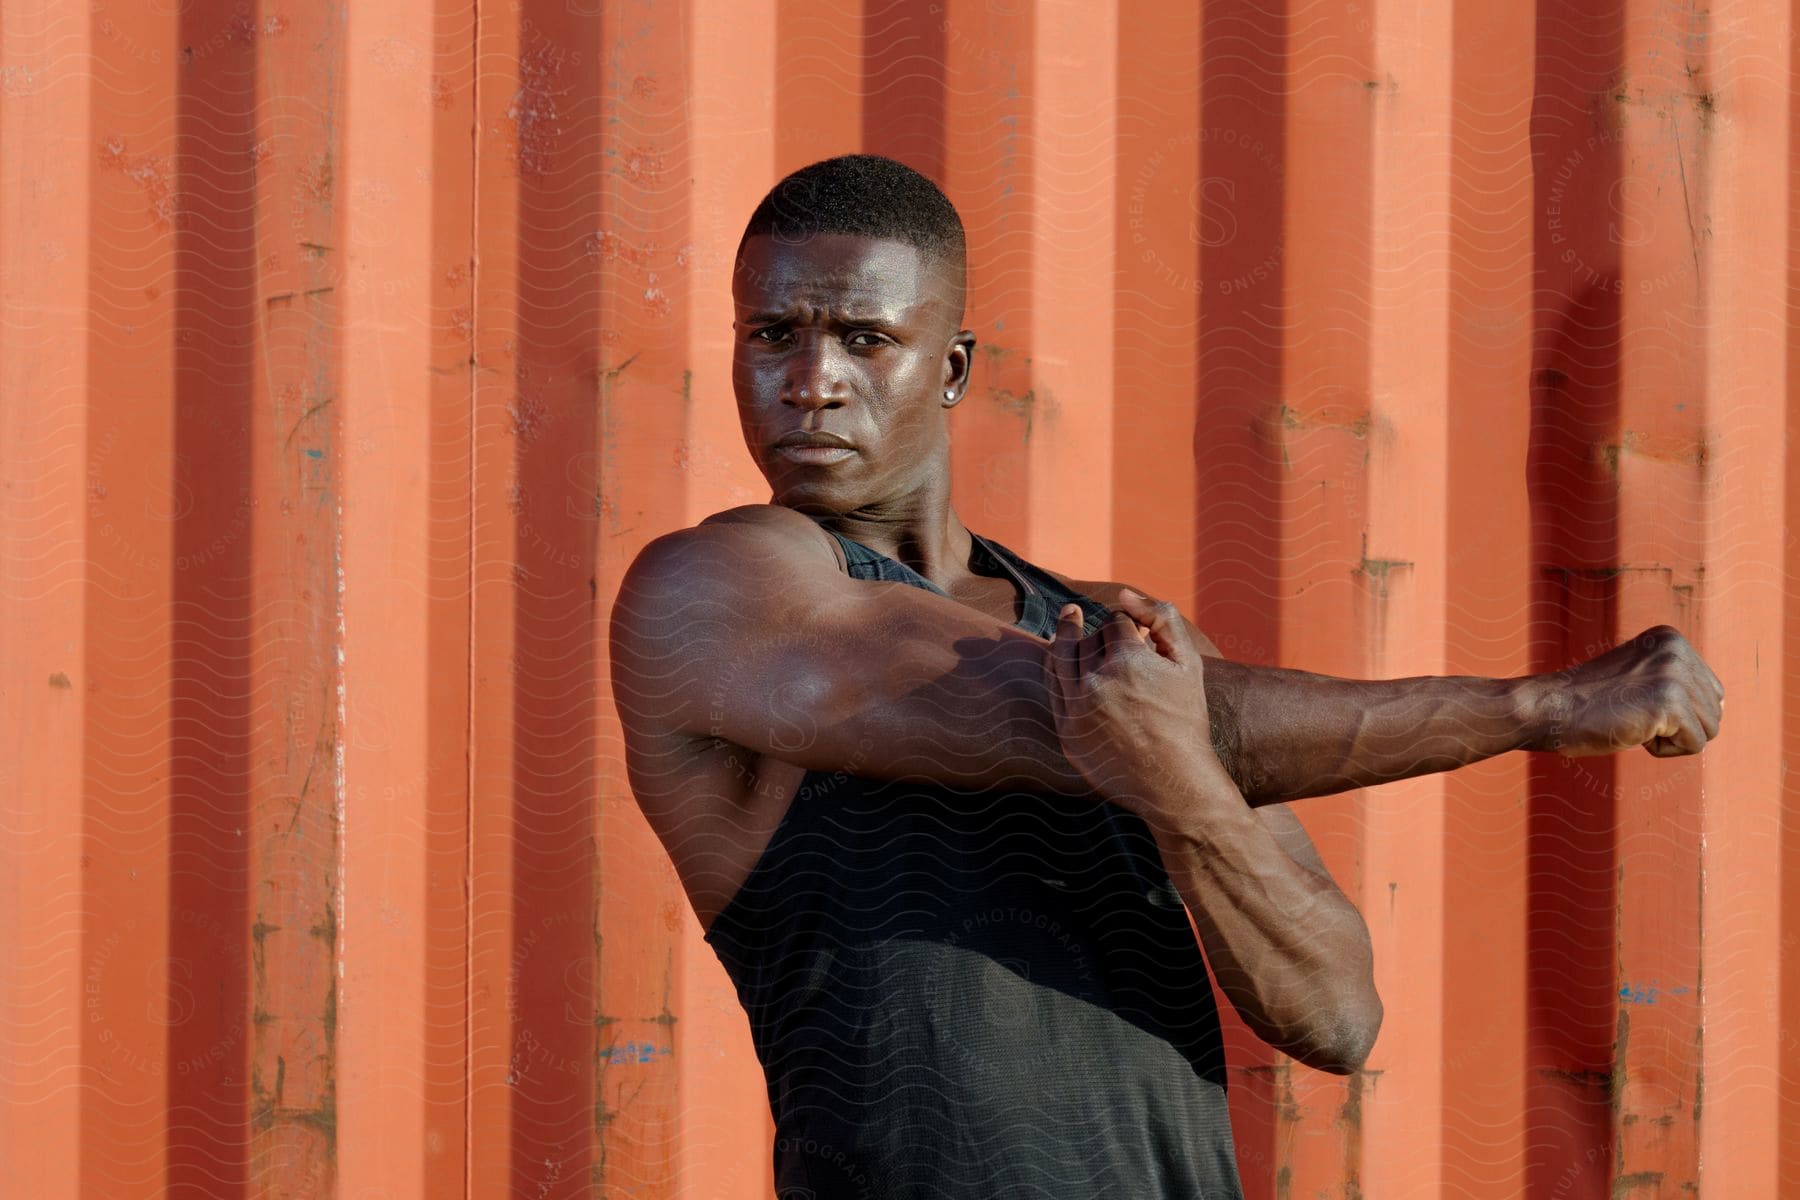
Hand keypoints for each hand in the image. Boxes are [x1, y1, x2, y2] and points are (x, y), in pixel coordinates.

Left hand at [1044, 590, 1230, 824]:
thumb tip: (1123, 593)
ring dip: (1067, 635)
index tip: (1133, 629)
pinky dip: (1055, 667)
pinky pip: (1052, 688)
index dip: (1125, 622)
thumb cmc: (1186, 719)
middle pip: (1087, 638)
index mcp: (1128, 661)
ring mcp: (1077, 709)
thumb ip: (1162, 618)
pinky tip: (1060, 656)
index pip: (1114, 621)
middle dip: (1099, 632)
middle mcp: (1097, 682)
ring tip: (1069, 618)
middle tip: (1104, 628)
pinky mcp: (1066, 732)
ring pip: (1062, 657)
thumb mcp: (1187, 663)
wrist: (1175, 781)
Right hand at [1530, 625, 1723, 756]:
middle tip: (1631, 713)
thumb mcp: (1639, 676)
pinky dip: (1664, 750)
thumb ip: (1676, 680)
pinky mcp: (1669, 702)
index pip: (1711, 691)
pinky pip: (1694, 744)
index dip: (1676, 711)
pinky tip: (1632, 730)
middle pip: (1714, 711)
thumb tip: (1719, 705)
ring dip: (1670, 738)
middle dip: (1677, 725)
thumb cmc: (1588, 703)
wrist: (1548, 709)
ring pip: (1709, 729)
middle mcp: (1676, 649)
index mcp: (1671, 639)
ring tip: (1632, 721)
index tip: (1634, 701)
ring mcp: (1673, 673)